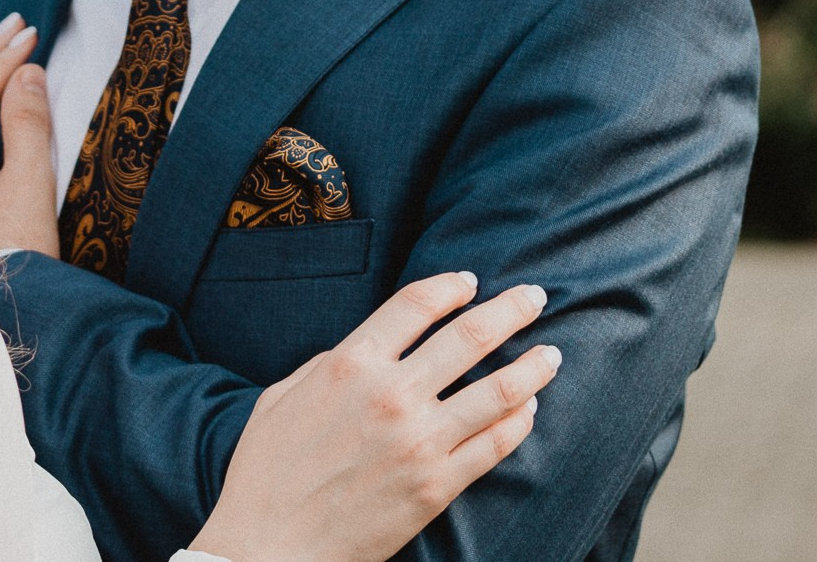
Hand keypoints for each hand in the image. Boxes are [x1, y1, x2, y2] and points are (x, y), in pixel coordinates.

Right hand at [189, 273, 561, 561]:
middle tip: (535, 296)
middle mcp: (391, 394)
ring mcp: (419, 442)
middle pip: (469, 336)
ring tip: (551, 354)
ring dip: (533, 365)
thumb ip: (327, 365)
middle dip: (511, 310)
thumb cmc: (266, 471)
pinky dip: (518, 422)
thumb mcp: (281, 396)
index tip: (470, 281)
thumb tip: (366, 351)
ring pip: (498, 390)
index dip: (450, 287)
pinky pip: (494, 445)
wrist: (269, 545)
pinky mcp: (436, 486)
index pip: (417, 305)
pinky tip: (528, 409)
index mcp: (349, 363)